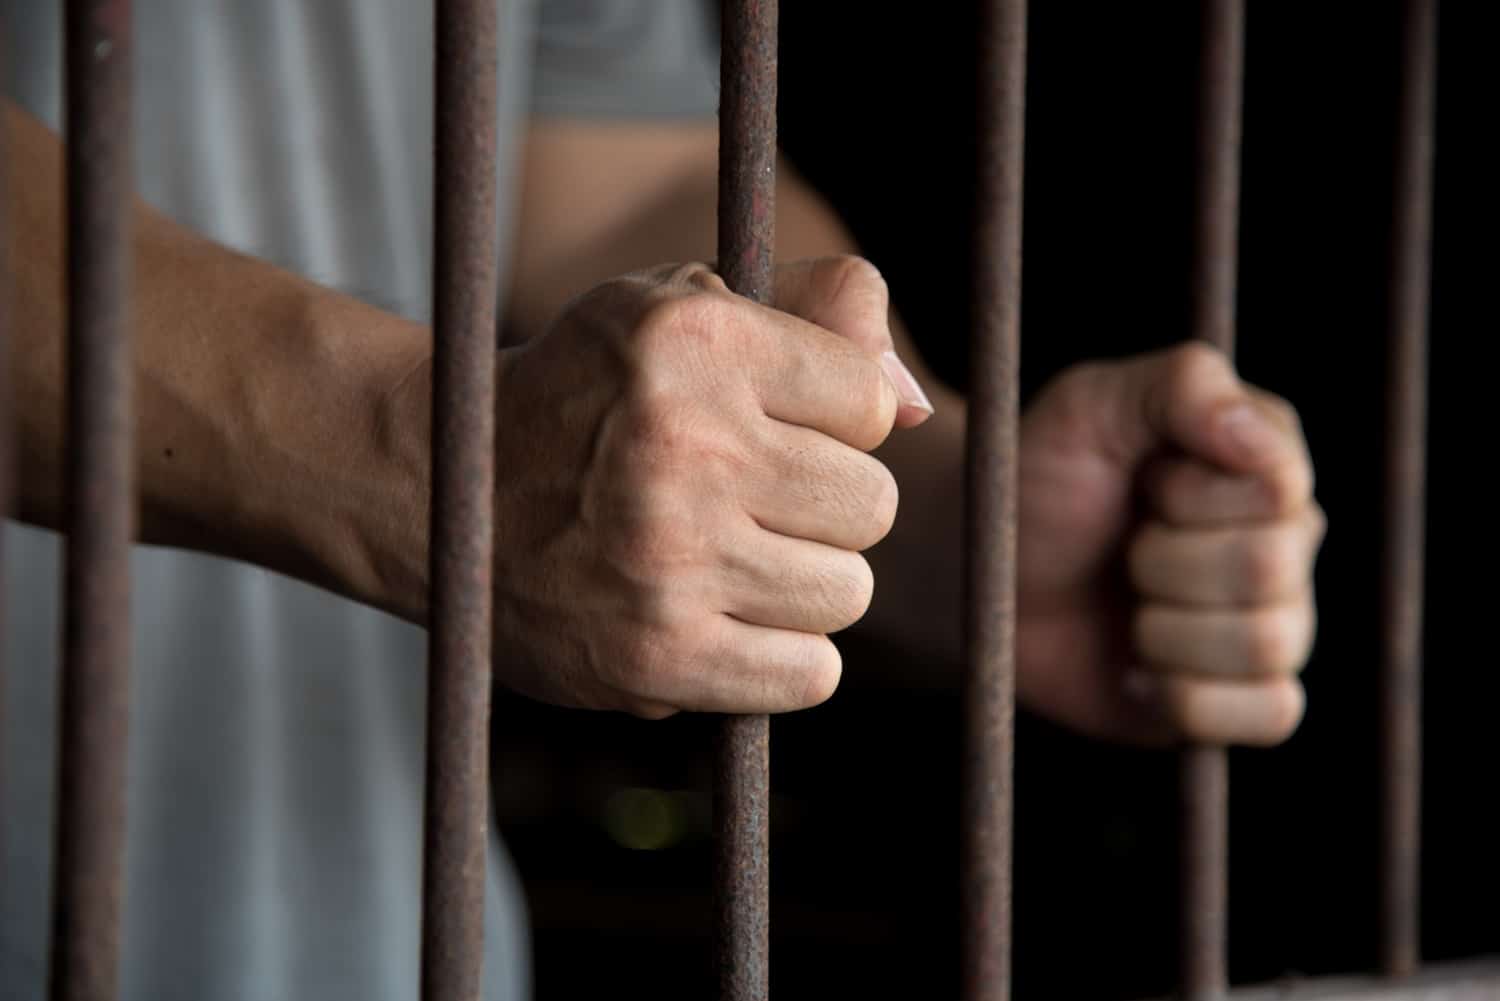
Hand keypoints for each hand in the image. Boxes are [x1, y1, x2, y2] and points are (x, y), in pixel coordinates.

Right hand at [483, 258, 930, 716]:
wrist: (450, 492)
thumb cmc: (594, 391)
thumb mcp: (687, 303)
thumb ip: (822, 311)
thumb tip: (917, 407)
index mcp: (697, 344)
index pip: (873, 405)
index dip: (836, 420)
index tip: (776, 425)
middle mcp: (683, 448)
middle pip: (872, 506)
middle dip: (826, 503)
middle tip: (752, 498)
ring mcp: (667, 560)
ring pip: (849, 592)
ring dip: (806, 580)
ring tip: (734, 556)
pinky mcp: (656, 657)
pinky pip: (811, 674)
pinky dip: (785, 654)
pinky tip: (730, 616)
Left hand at [1015, 343, 1323, 745]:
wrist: (982, 572)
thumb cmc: (1036, 478)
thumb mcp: (1091, 403)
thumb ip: (1183, 385)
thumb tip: (1261, 443)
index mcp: (1265, 464)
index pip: (1277, 490)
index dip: (1191, 495)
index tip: (1142, 480)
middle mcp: (1286, 543)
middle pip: (1267, 570)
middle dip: (1162, 561)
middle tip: (1123, 547)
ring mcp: (1270, 622)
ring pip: (1267, 644)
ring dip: (1166, 629)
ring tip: (1128, 604)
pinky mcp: (1239, 698)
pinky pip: (1271, 714)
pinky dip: (1190, 697)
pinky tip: (1138, 670)